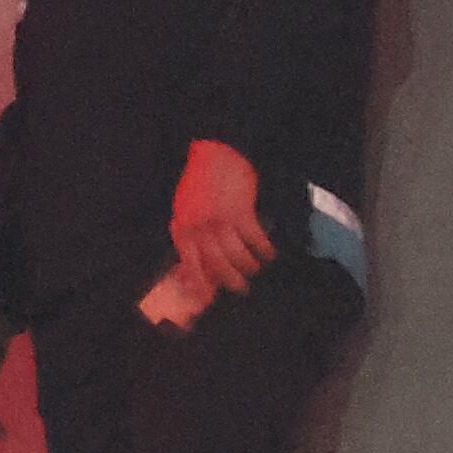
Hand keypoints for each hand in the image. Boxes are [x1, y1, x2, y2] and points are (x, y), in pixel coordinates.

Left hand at [170, 138, 273, 297]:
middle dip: (230, 280)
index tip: (206, 298)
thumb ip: (190, 236)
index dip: (198, 283)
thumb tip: (197, 263)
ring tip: (256, 268)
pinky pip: (254, 239)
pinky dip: (264, 249)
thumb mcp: (185, 211)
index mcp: (183, 229)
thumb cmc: (200, 184)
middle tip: (242, 289)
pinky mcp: (241, 212)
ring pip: (236, 255)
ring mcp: (220, 221)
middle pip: (215, 264)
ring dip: (249, 265)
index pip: (188, 264)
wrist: (216, 154)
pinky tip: (269, 253)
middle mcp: (199, 228)